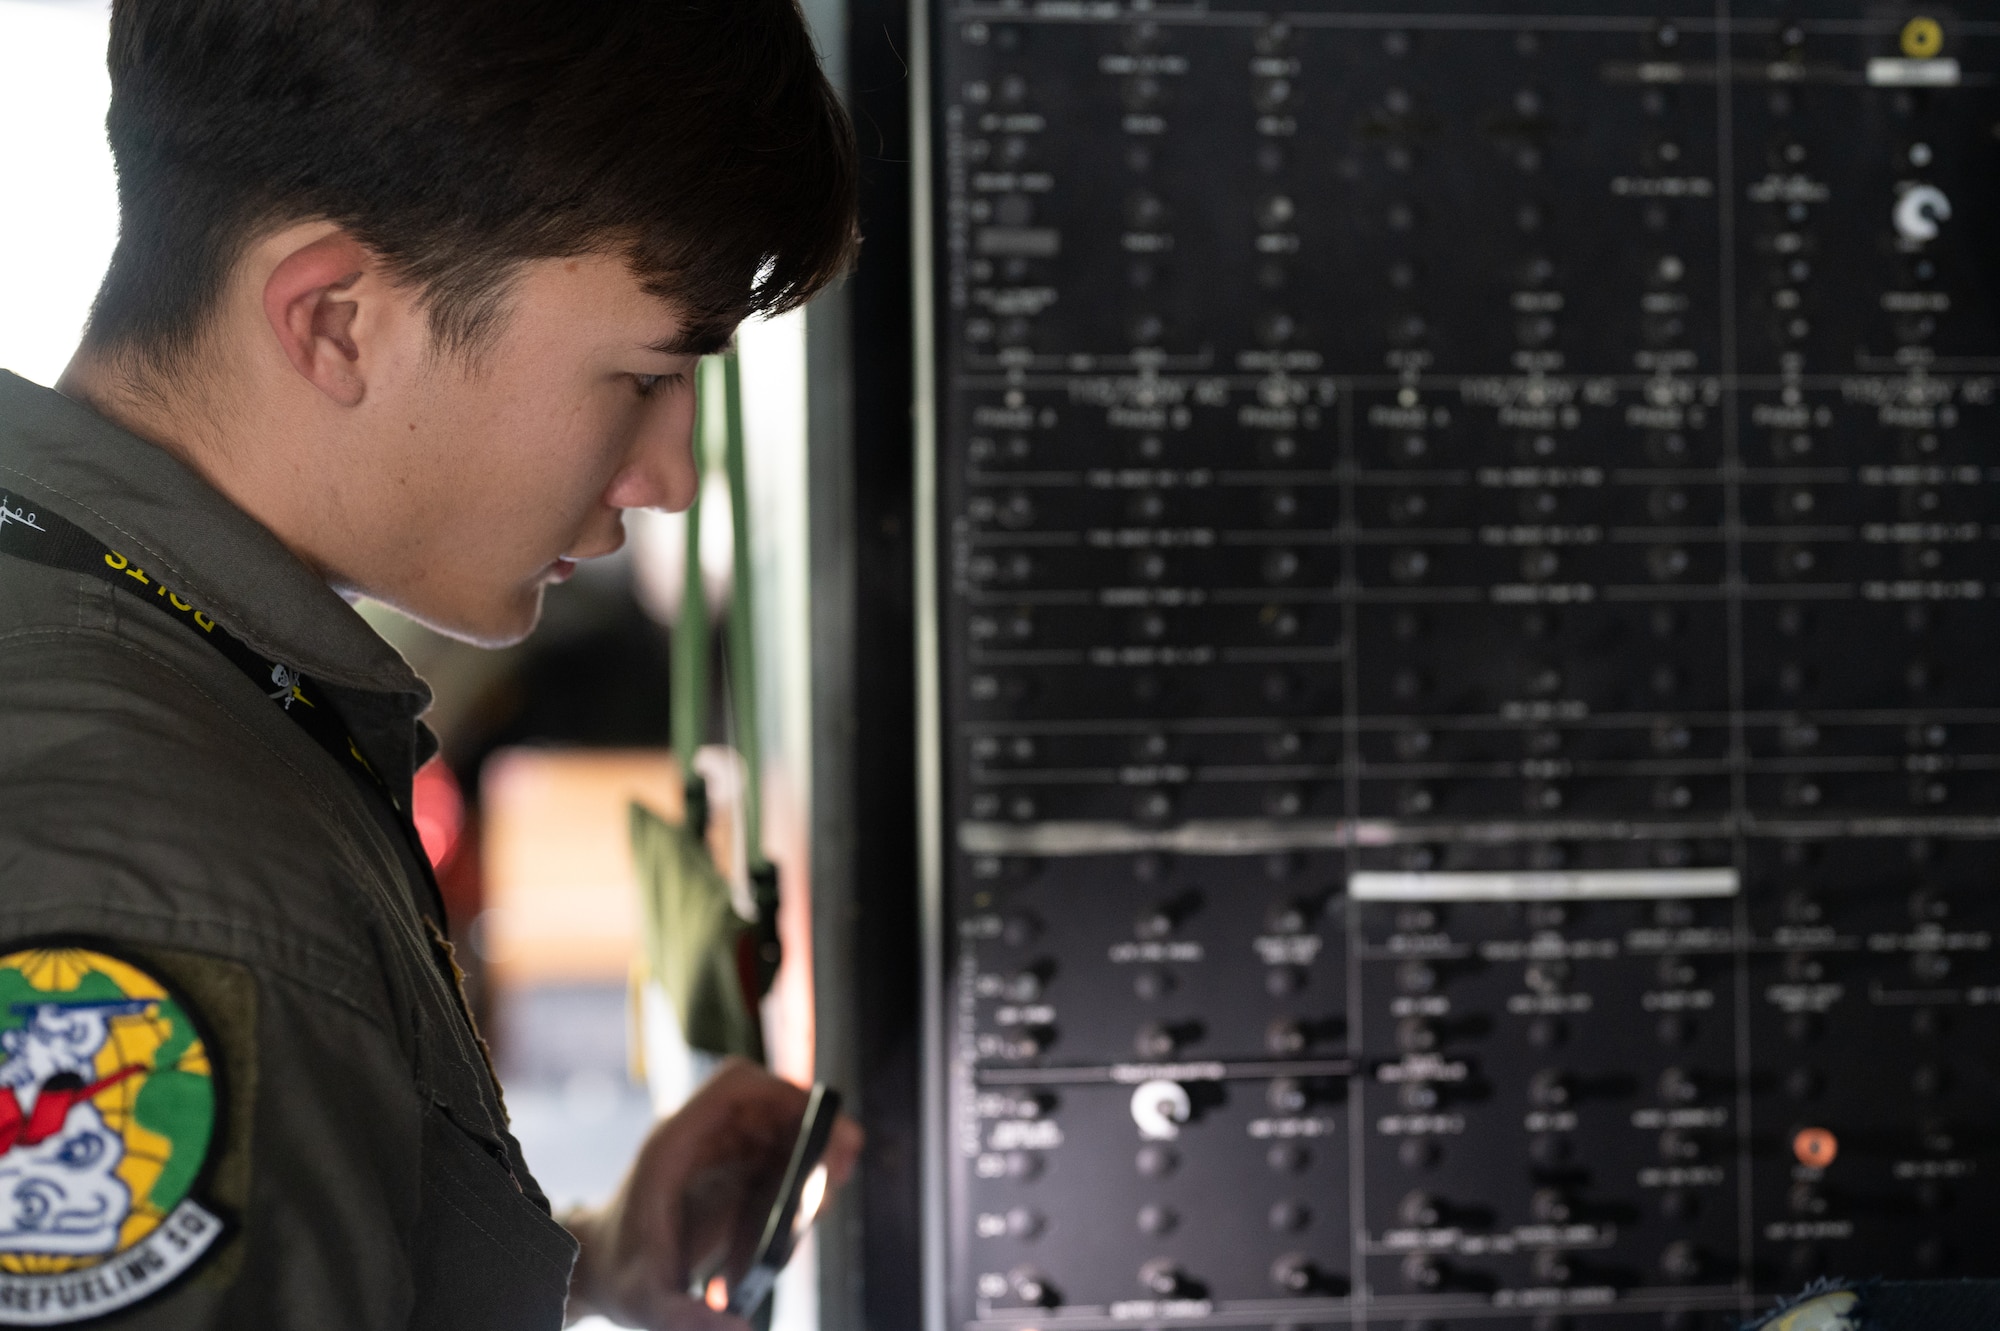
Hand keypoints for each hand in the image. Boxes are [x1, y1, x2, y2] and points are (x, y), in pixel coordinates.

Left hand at [563, 1060, 861, 1328]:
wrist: (599, 1268)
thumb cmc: (620, 1275)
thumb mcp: (646, 1300)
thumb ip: (687, 1317)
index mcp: (675, 1145)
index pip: (734, 1086)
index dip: (782, 1091)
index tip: (816, 1120)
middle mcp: (700, 1138)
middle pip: (769, 1101)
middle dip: (813, 1124)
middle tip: (843, 1161)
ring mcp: (719, 1151)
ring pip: (779, 1125)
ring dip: (812, 1147)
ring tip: (827, 1190)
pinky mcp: (731, 1169)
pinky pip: (776, 1153)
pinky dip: (801, 1170)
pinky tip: (810, 1206)